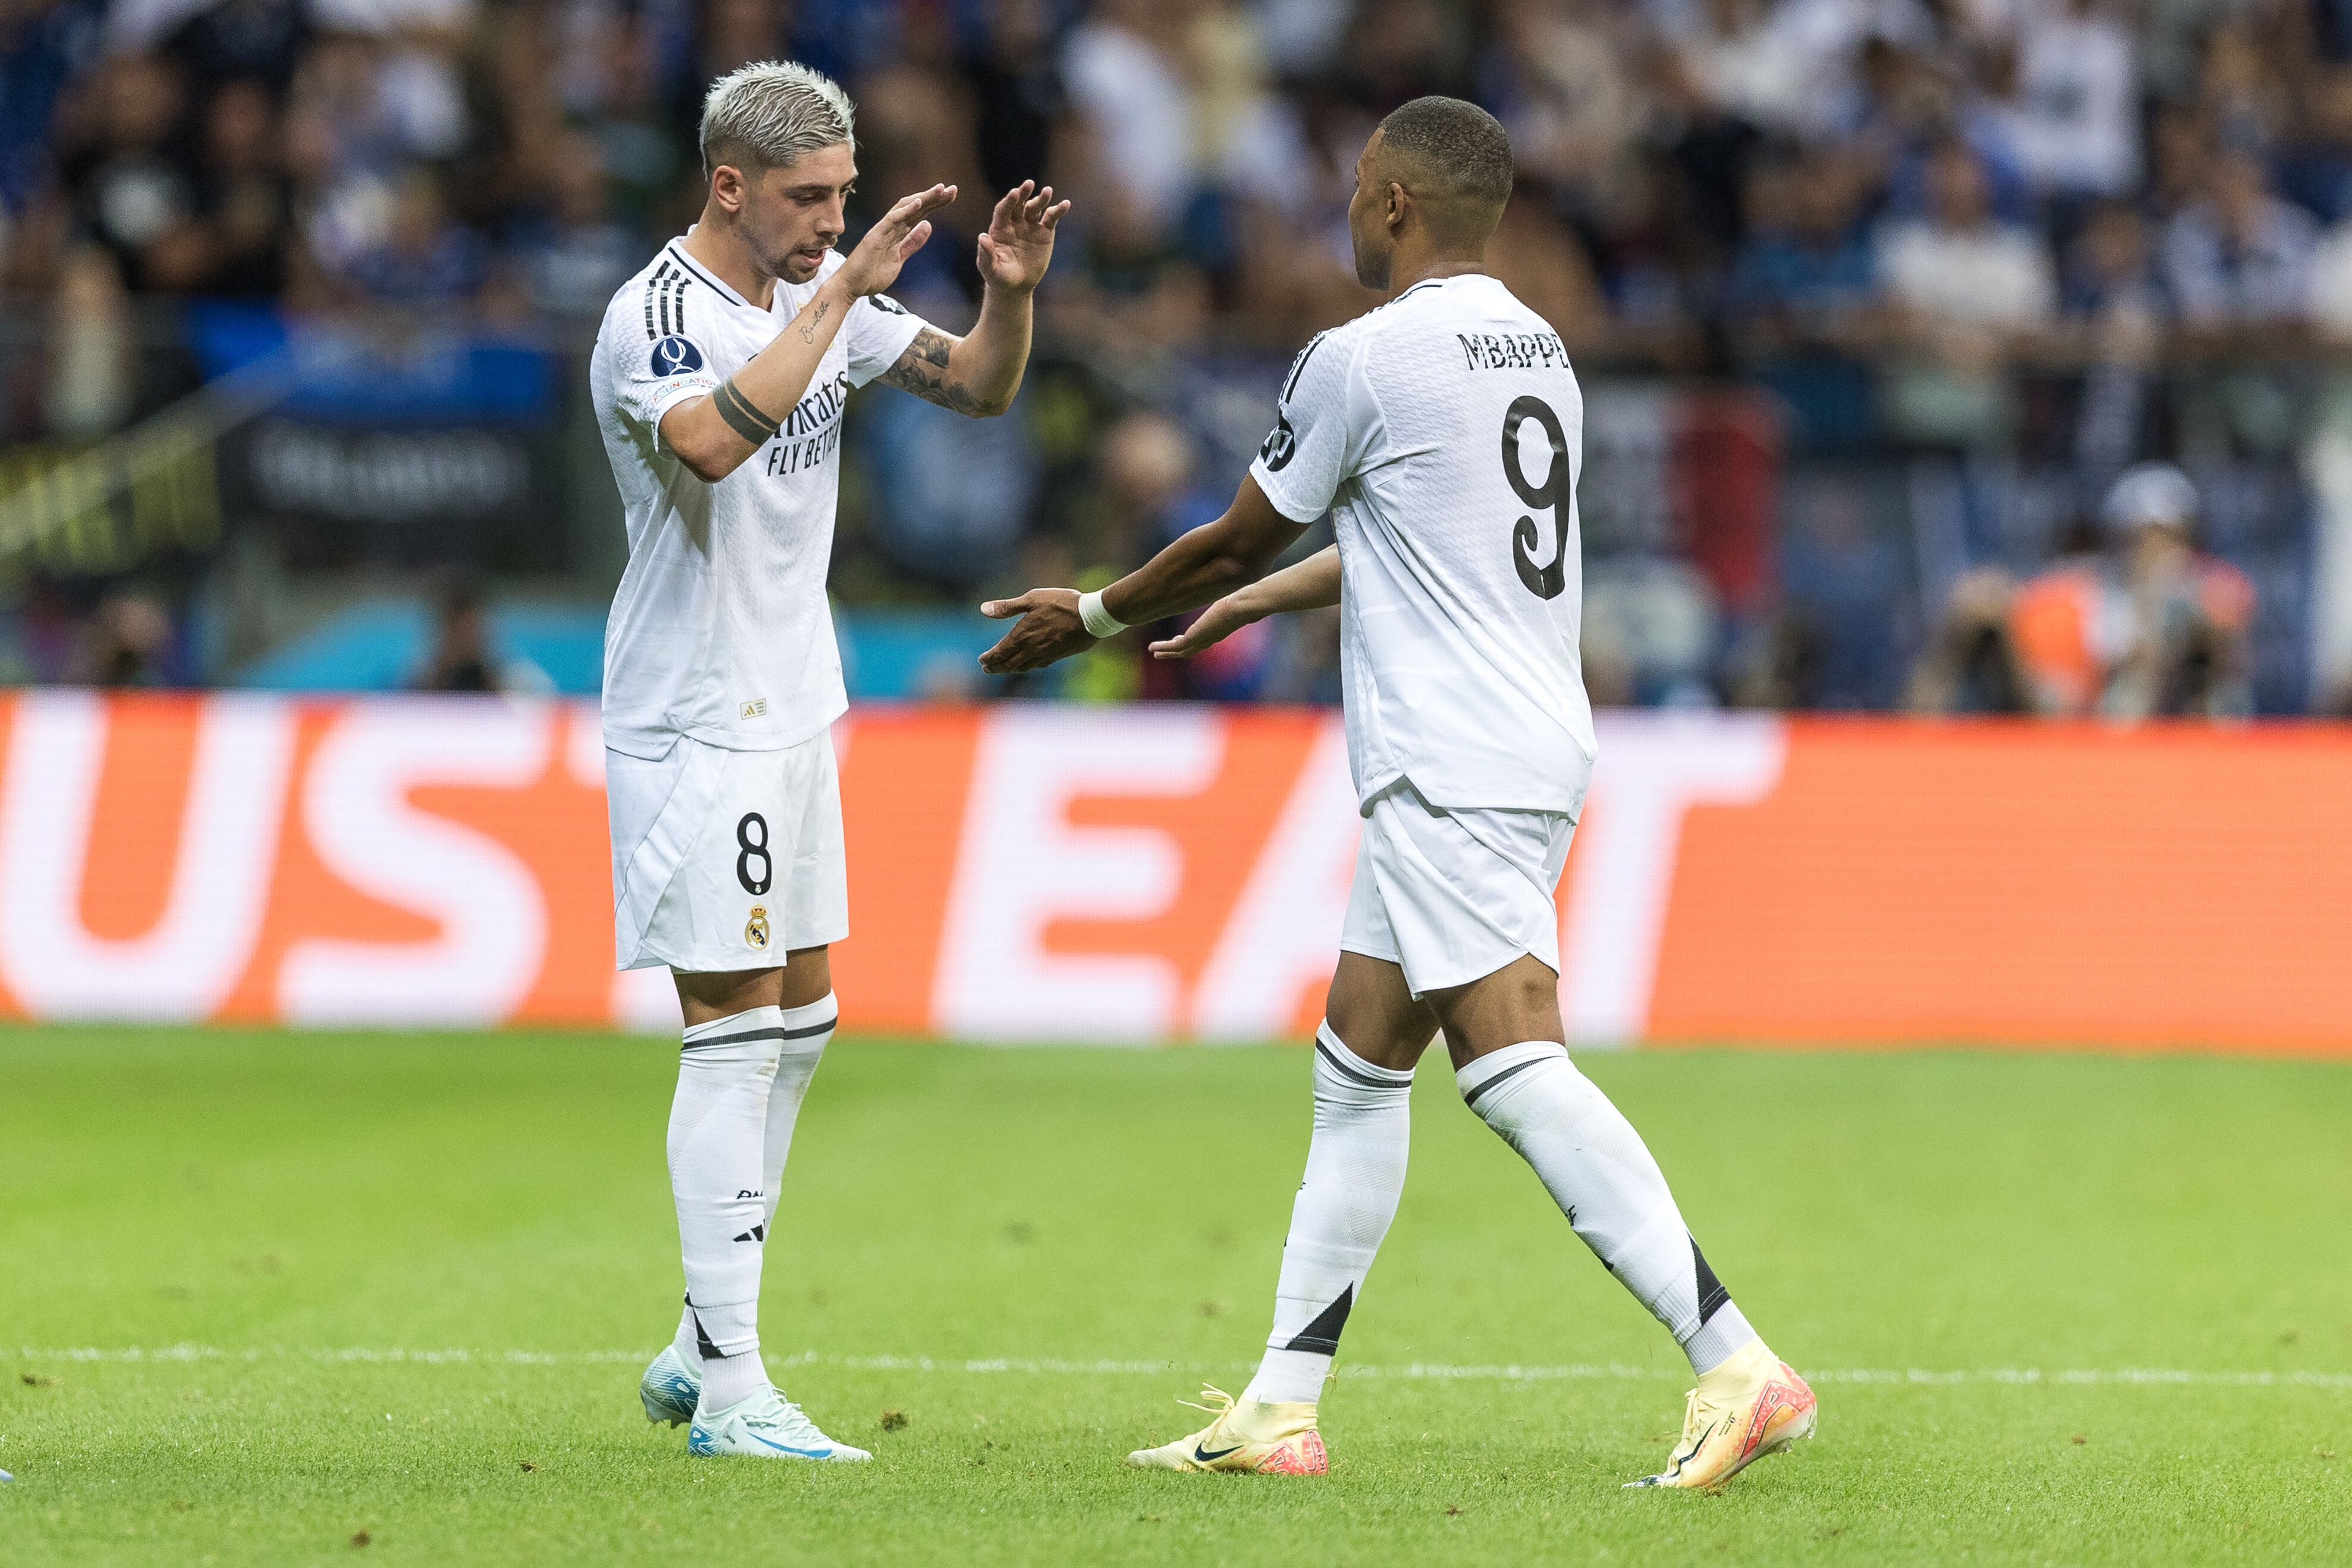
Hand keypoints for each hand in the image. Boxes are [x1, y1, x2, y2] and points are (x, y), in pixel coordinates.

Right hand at [837, 184, 955, 297]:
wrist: (850, 287)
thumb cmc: (871, 275)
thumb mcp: (899, 258)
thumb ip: (912, 243)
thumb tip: (928, 226)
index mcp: (897, 233)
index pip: (919, 213)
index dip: (935, 204)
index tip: (951, 195)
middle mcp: (890, 227)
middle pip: (915, 207)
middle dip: (934, 197)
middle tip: (953, 189)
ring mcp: (882, 230)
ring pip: (905, 208)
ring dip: (924, 198)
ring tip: (940, 189)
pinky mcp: (875, 236)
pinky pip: (891, 220)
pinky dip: (905, 210)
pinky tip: (919, 202)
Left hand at [975, 180, 1070, 294]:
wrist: (1017, 286)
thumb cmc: (999, 277)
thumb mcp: (991, 269)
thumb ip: (986, 253)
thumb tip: (982, 236)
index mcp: (999, 228)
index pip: (1003, 210)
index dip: (1008, 201)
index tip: (1014, 193)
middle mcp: (1014, 223)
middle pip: (1019, 204)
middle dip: (1023, 193)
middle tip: (1029, 183)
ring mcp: (1030, 226)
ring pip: (1035, 208)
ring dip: (1041, 199)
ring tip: (1047, 191)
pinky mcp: (1044, 232)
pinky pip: (1051, 218)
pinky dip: (1058, 210)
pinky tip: (1065, 204)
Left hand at [978, 587, 1094, 673]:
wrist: (1091, 617)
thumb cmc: (1061, 604)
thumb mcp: (1032, 599)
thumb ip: (1007, 607)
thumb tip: (983, 609)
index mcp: (1022, 635)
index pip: (1000, 652)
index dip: (989, 658)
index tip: (982, 660)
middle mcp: (1031, 649)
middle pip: (1009, 664)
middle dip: (996, 667)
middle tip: (987, 669)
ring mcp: (1045, 655)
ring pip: (1022, 667)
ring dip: (1010, 669)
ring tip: (1003, 668)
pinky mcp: (1057, 656)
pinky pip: (1037, 665)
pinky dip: (1027, 667)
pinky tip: (1027, 664)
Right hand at [1148, 593, 1257, 658]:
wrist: (1245, 605)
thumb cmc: (1244, 599)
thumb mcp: (1234, 596)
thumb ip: (1232, 594)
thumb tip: (1237, 585)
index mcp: (1219, 628)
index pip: (1202, 637)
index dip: (1189, 639)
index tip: (1180, 637)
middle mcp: (1211, 637)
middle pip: (1190, 648)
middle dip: (1176, 649)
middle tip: (1164, 651)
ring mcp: (1203, 639)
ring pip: (1181, 650)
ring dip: (1167, 652)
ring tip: (1155, 652)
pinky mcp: (1196, 637)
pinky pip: (1176, 647)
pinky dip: (1164, 647)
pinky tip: (1152, 648)